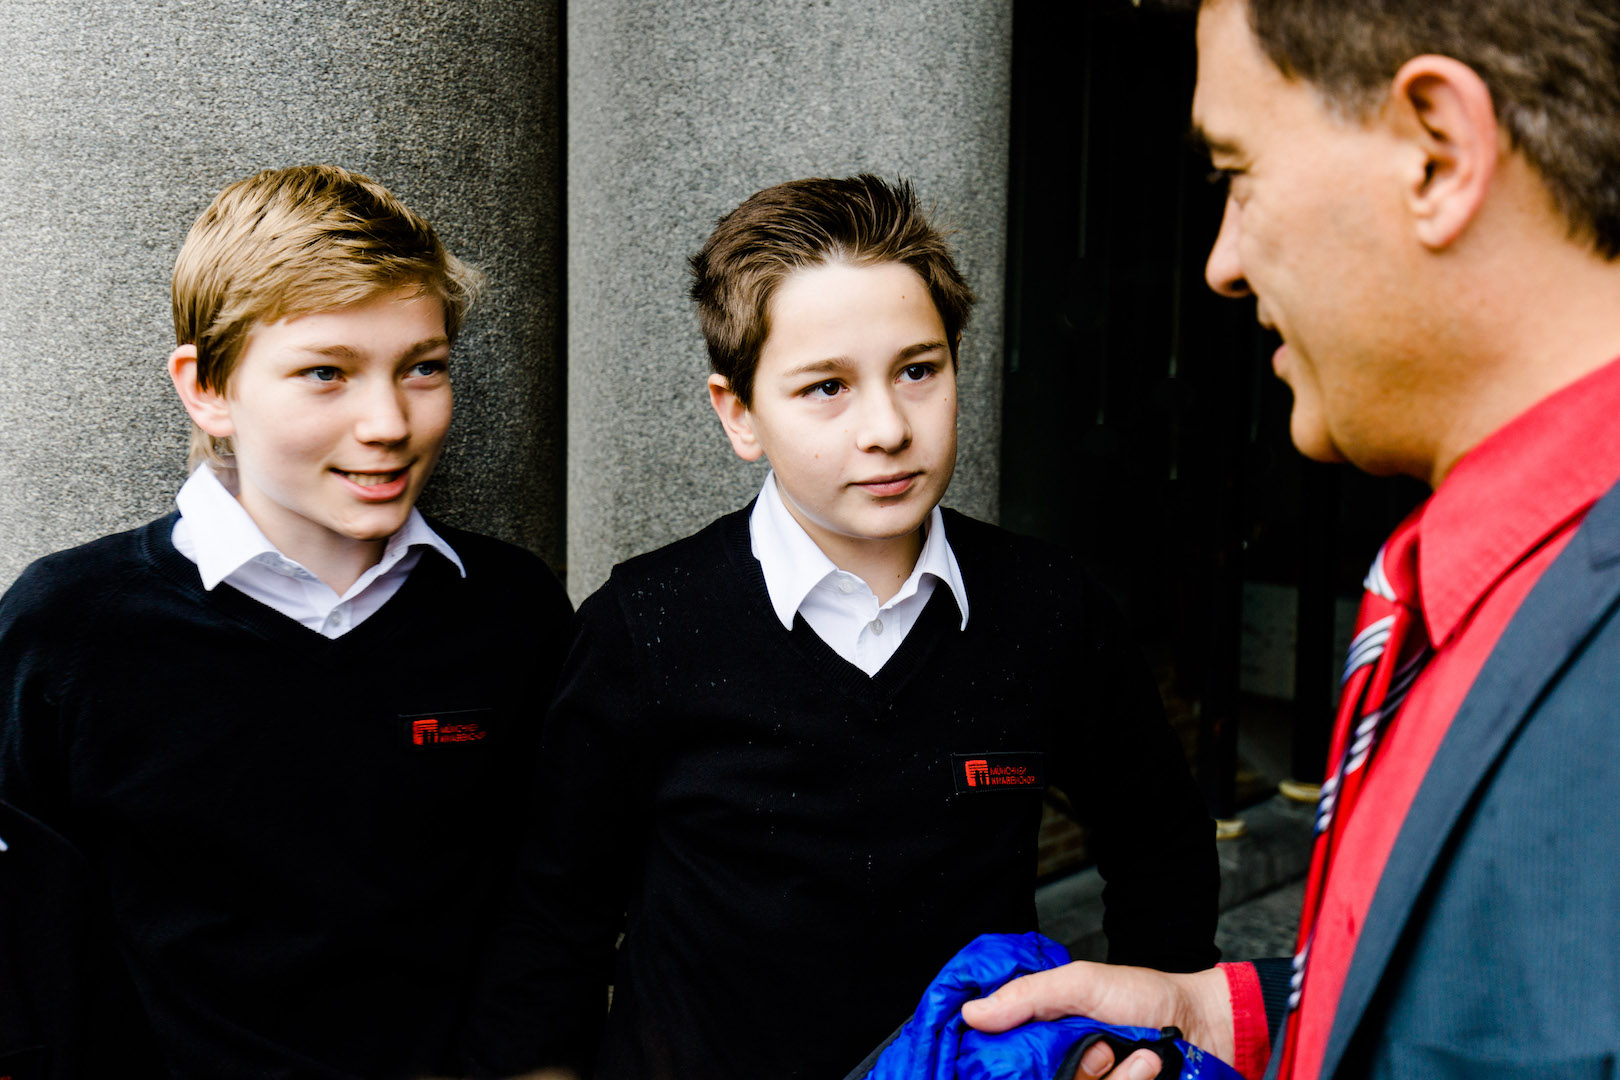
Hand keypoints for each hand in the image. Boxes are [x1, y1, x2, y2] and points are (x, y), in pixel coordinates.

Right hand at [959, 961, 1233, 1079]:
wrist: (1204, 1026)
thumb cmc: (1144, 997)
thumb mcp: (1081, 983)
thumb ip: (1027, 996)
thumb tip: (971, 1013)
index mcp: (1041, 1035)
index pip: (999, 1057)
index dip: (999, 1060)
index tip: (1030, 1052)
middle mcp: (1059, 1067)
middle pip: (1031, 1078)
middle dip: (1075, 1070)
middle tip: (1100, 1049)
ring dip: (1111, 1079)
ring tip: (1136, 1056)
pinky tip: (1146, 1068)